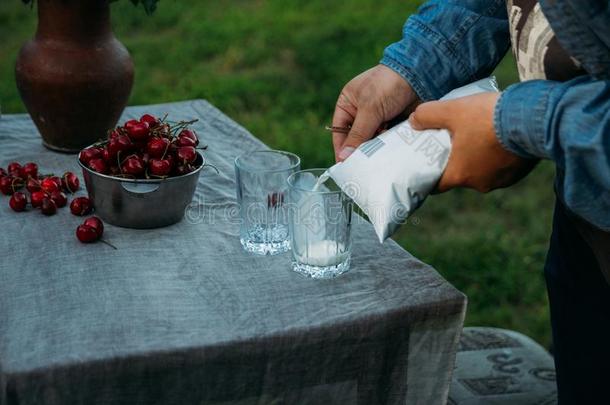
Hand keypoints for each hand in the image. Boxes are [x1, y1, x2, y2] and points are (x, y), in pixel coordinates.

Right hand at [332, 64, 419, 160]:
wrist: (419, 75)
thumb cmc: (388, 84)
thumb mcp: (369, 109)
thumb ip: (357, 134)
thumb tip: (344, 157)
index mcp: (347, 104)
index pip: (339, 131)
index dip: (341, 148)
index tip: (344, 165)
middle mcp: (360, 112)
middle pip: (356, 139)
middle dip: (360, 150)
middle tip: (363, 167)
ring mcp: (377, 118)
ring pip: (372, 141)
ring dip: (376, 149)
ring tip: (379, 160)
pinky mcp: (392, 123)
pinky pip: (387, 140)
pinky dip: (388, 146)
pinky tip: (390, 154)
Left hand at [409, 92, 537, 192]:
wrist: (534, 118)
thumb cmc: (488, 118)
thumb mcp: (451, 110)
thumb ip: (428, 115)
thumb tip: (414, 120)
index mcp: (460, 175)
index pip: (436, 185)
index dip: (429, 174)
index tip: (426, 164)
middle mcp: (480, 184)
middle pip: (460, 175)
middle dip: (456, 160)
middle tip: (453, 141)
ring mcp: (502, 180)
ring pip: (483, 170)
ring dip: (479, 158)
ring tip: (478, 136)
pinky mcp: (520, 172)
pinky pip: (502, 166)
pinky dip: (498, 156)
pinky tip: (498, 138)